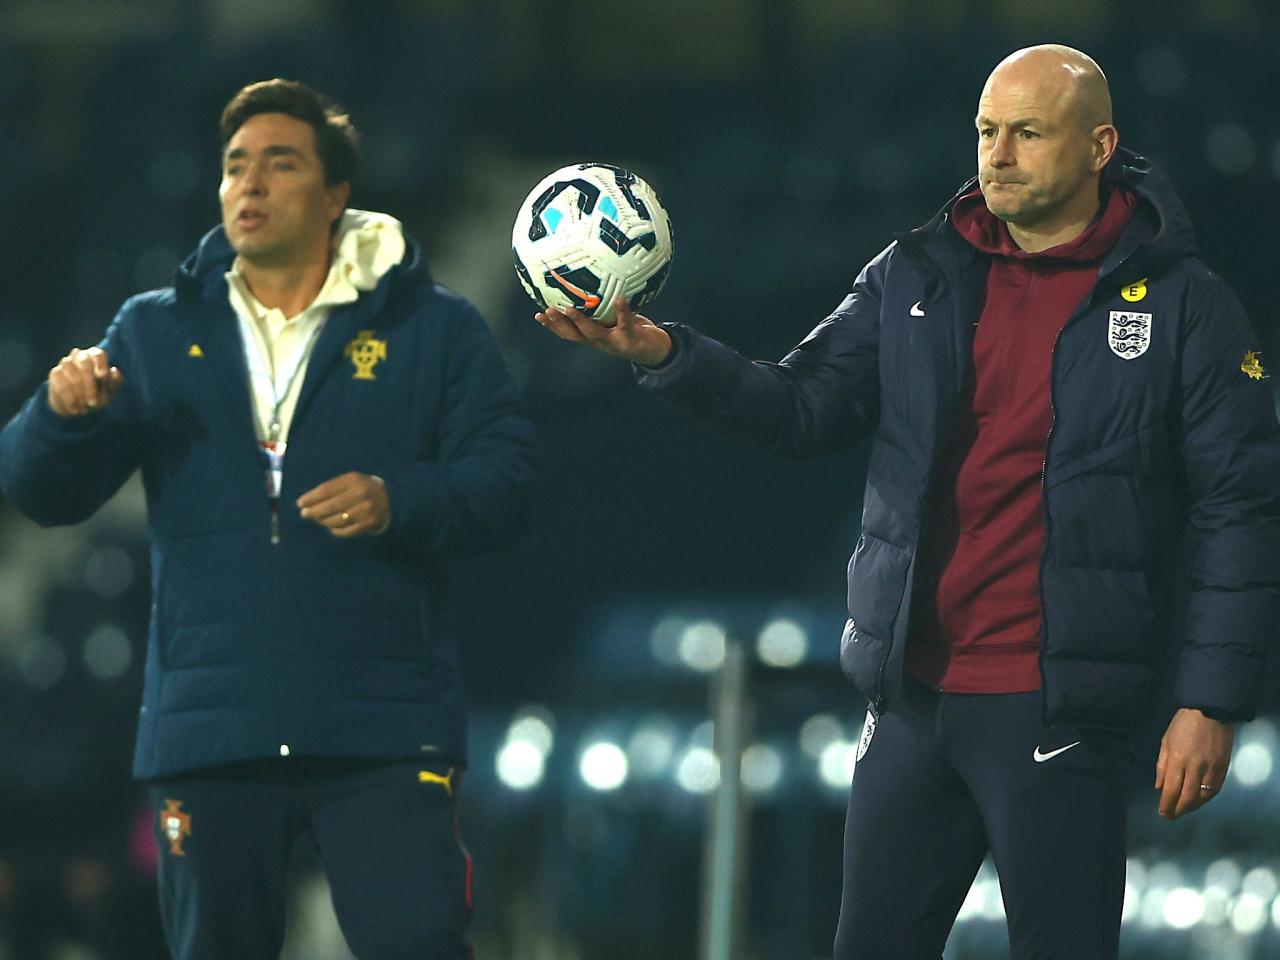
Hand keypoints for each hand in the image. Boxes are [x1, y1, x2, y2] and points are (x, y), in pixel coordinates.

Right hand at [48, 347, 122, 416]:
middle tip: (94, 401)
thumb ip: (115, 381)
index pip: (97, 353)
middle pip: (84, 361)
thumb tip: (114, 372)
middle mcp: (80, 357)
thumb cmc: (98, 394)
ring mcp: (66, 364)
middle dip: (90, 382)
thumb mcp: (110, 391)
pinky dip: (68, 397)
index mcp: (95, 358)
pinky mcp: (55, 374)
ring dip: (78, 391)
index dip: (100, 363)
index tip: (103, 376)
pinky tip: (75, 409)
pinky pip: (60, 382)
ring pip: (69, 369)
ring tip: (85, 407)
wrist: (78, 407)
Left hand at [296, 472, 389, 537]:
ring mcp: (365, 511)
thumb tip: (309, 501)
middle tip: (304, 514)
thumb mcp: (351, 480)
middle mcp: (360, 495)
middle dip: (314, 511)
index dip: (311, 497)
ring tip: (318, 519)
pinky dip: (335, 530)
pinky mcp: (368, 524)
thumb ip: (333, 487)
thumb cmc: (364, 487)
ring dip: (323, 521)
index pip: (327, 489)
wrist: (392, 498)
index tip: (300, 503)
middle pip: (331, 505)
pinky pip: (346, 531)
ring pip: (337, 520)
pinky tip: (331, 527)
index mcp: (354, 480)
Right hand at [535, 297, 671, 365]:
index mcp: (593, 337)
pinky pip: (626, 322)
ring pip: (593, 333)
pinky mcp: (631, 338)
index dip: (552, 326)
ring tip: (571, 308)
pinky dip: (623, 310)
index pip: (568, 332)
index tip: (538, 315)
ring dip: (581, 322)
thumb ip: (603, 306)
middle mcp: (600, 342)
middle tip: (547, 311)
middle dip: (559, 324)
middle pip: (574, 335)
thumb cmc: (632, 329)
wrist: (656, 350)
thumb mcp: (615, 319)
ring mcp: (614, 341)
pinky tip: (621, 298)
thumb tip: (592, 280)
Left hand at [1154, 708, 1233, 819]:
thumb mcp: (1165, 741)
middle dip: (1178, 809)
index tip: (1163, 813)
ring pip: (1202, 796)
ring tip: (1184, 810)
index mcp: (1177, 760)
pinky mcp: (1223, 768)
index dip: (1167, 804)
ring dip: (1192, 807)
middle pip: (1187, 797)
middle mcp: (1195, 768)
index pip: (1171, 790)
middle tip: (1172, 816)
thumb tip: (1160, 786)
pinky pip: (1215, 789)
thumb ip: (1162, 766)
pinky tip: (1199, 801)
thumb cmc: (1182, 725)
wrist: (1210, 712)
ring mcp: (1211, 769)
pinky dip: (1206, 798)